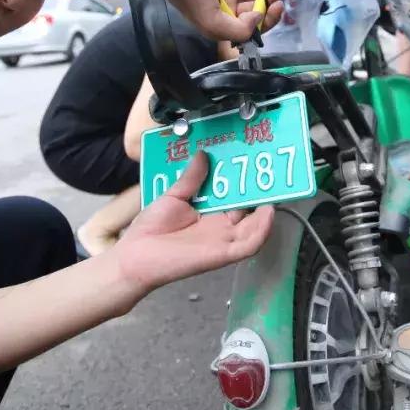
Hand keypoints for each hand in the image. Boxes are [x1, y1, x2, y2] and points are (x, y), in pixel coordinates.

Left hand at [112, 151, 274, 292]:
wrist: (135, 255)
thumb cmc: (150, 228)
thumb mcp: (173, 196)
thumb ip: (191, 178)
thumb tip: (203, 154)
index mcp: (210, 213)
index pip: (234, 196)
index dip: (245, 181)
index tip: (252, 162)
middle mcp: (220, 227)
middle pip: (247, 210)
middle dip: (259, 193)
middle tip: (268, 171)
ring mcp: (223, 241)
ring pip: (254, 228)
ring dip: (266, 212)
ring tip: (274, 192)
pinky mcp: (222, 254)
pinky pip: (249, 245)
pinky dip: (261, 231)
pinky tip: (267, 214)